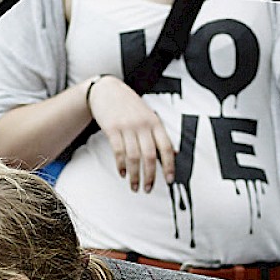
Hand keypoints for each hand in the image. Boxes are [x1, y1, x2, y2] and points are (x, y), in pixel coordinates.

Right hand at [85, 74, 177, 193]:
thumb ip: (159, 133)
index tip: (169, 180)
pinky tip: (122, 173)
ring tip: (134, 186)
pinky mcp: (112, 129)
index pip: (166, 147)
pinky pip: (118, 151)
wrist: (107, 90)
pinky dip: (121, 165)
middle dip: (150, 176)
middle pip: (149, 155)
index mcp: (155, 122)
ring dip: (135, 175)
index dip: (169, 166)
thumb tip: (173, 152)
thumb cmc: (129, 104)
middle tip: (148, 189)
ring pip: (133, 157)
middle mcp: (142, 125)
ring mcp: (127, 127)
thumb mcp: (149, 115)